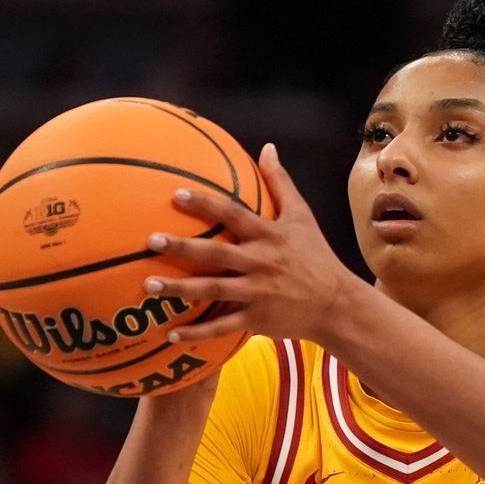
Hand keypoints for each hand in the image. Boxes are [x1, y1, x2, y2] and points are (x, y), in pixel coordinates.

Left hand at [142, 143, 357, 344]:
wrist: (336, 304)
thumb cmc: (316, 257)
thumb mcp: (302, 216)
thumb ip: (280, 183)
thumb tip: (267, 148)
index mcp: (269, 236)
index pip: (233, 214)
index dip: (205, 204)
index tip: (176, 195)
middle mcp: (260, 263)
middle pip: (215, 253)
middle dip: (182, 247)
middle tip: (152, 241)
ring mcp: (257, 293)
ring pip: (213, 290)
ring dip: (180, 289)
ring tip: (148, 285)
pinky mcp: (256, 319)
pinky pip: (222, 327)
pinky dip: (197, 334)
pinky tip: (172, 335)